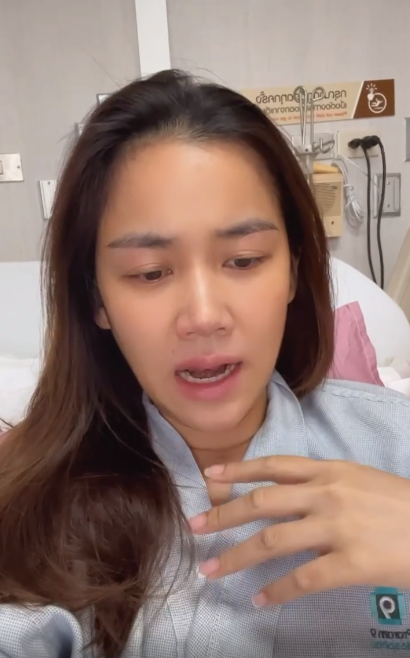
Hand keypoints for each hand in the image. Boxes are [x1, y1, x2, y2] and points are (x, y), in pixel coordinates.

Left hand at [189, 456, 409, 606]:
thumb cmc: (401, 504)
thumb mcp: (361, 480)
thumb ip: (325, 484)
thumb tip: (288, 494)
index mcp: (331, 471)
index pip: (274, 466)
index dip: (239, 470)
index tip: (210, 477)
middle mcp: (327, 494)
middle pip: (262, 503)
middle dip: (223, 515)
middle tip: (195, 527)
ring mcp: (337, 528)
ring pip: (272, 541)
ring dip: (236, 557)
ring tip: (211, 570)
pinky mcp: (350, 563)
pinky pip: (302, 579)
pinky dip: (276, 591)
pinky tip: (259, 600)